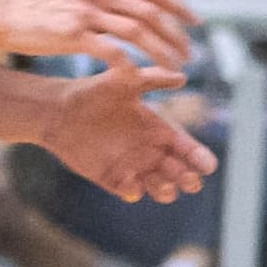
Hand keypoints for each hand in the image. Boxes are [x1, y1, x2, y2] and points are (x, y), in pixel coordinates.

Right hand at [0, 0, 202, 74]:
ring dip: (162, 51)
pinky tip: (141, 78)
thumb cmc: (44, 6)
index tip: (196, 23)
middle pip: (151, 13)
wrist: (5, 12)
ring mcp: (86, 11)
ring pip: (138, 32)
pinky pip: (112, 52)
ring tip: (176, 67)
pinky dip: (131, 65)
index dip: (179, 7)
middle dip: (176, 35)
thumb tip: (141, 6)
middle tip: (190, 54)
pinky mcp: (73, 33)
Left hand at [36, 55, 222, 205]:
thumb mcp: (125, 81)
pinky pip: (128, 189)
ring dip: (165, 189)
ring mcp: (132, 166)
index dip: (199, 156)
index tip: (209, 166)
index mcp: (158, 129)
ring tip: (166, 188)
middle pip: (177, 171)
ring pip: (157, 185)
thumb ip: (153, 79)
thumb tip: (182, 76)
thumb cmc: (94, 92)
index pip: (186, 147)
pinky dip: (132, 190)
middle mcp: (149, 150)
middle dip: (187, 178)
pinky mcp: (111, 177)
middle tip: (190, 181)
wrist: (58, 110)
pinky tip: (132, 186)